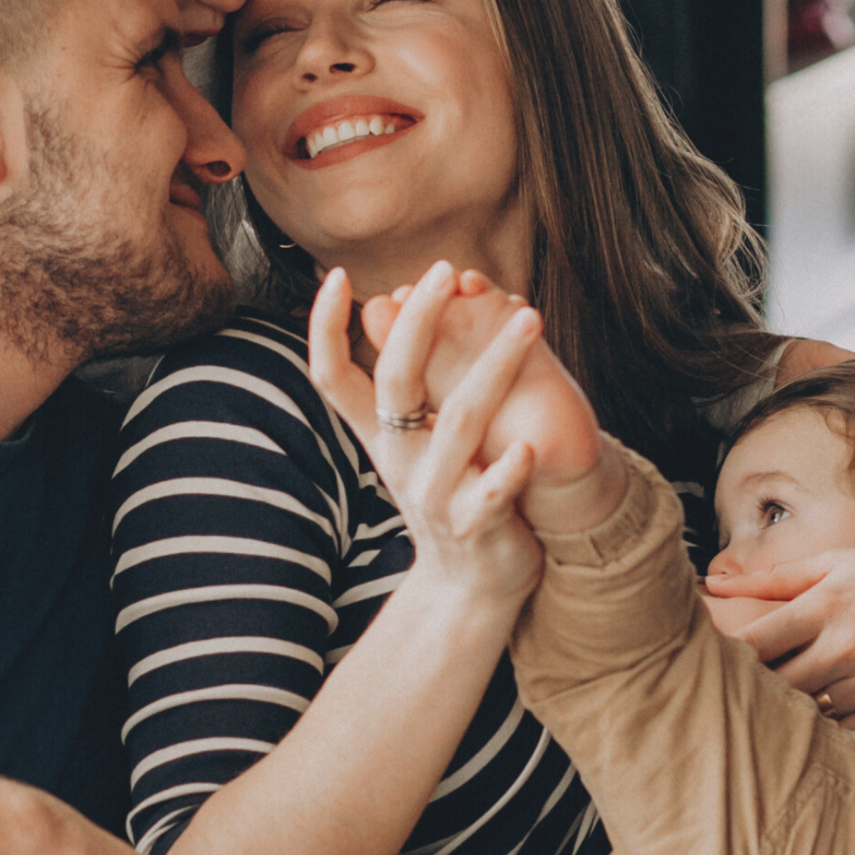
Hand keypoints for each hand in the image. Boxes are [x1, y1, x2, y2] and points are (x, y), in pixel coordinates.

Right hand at [305, 265, 551, 607]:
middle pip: (393, 382)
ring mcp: (432, 494)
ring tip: (529, 318)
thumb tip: (398, 306)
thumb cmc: (450, 493)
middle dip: (416, 323)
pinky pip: (489, 495)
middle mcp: (398, 458)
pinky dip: (507, 471)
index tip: (335, 275)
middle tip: (443, 269)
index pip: (331, 375)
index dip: (324, 329)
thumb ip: (409, 387)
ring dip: (495, 366)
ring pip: (459, 421)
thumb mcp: (415, 442)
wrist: (469, 585)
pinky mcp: (473, 527)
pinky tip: (528, 446)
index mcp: (379, 434)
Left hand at [705, 540, 854, 729]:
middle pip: (774, 685)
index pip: (753, 645)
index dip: (725, 658)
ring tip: (773, 704)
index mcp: (826, 604)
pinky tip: (822, 711)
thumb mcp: (841, 562)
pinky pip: (845, 731)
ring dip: (790, 708)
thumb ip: (774, 578)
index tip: (709, 662)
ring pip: (808, 712)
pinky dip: (828, 725)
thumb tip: (711, 586)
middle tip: (733, 690)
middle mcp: (848, 646)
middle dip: (751, 688)